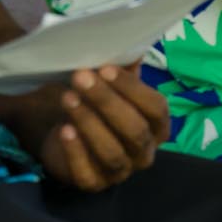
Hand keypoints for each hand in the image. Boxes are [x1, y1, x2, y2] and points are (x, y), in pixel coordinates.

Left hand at [34, 67, 168, 191]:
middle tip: (80, 77)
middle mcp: (145, 152)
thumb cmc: (97, 107)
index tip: (104, 67)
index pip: (156, 109)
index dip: (132, 89)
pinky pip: (87, 173)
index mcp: (157, 127)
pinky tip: (64, 130)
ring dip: (90, 123)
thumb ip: (122, 68)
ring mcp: (121, 171)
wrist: (67, 135)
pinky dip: (76, 151)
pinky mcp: (94, 183)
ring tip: (68, 97)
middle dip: (107, 102)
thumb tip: (127, 37)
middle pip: (135, 130)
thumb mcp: (111, 85)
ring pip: (112, 152)